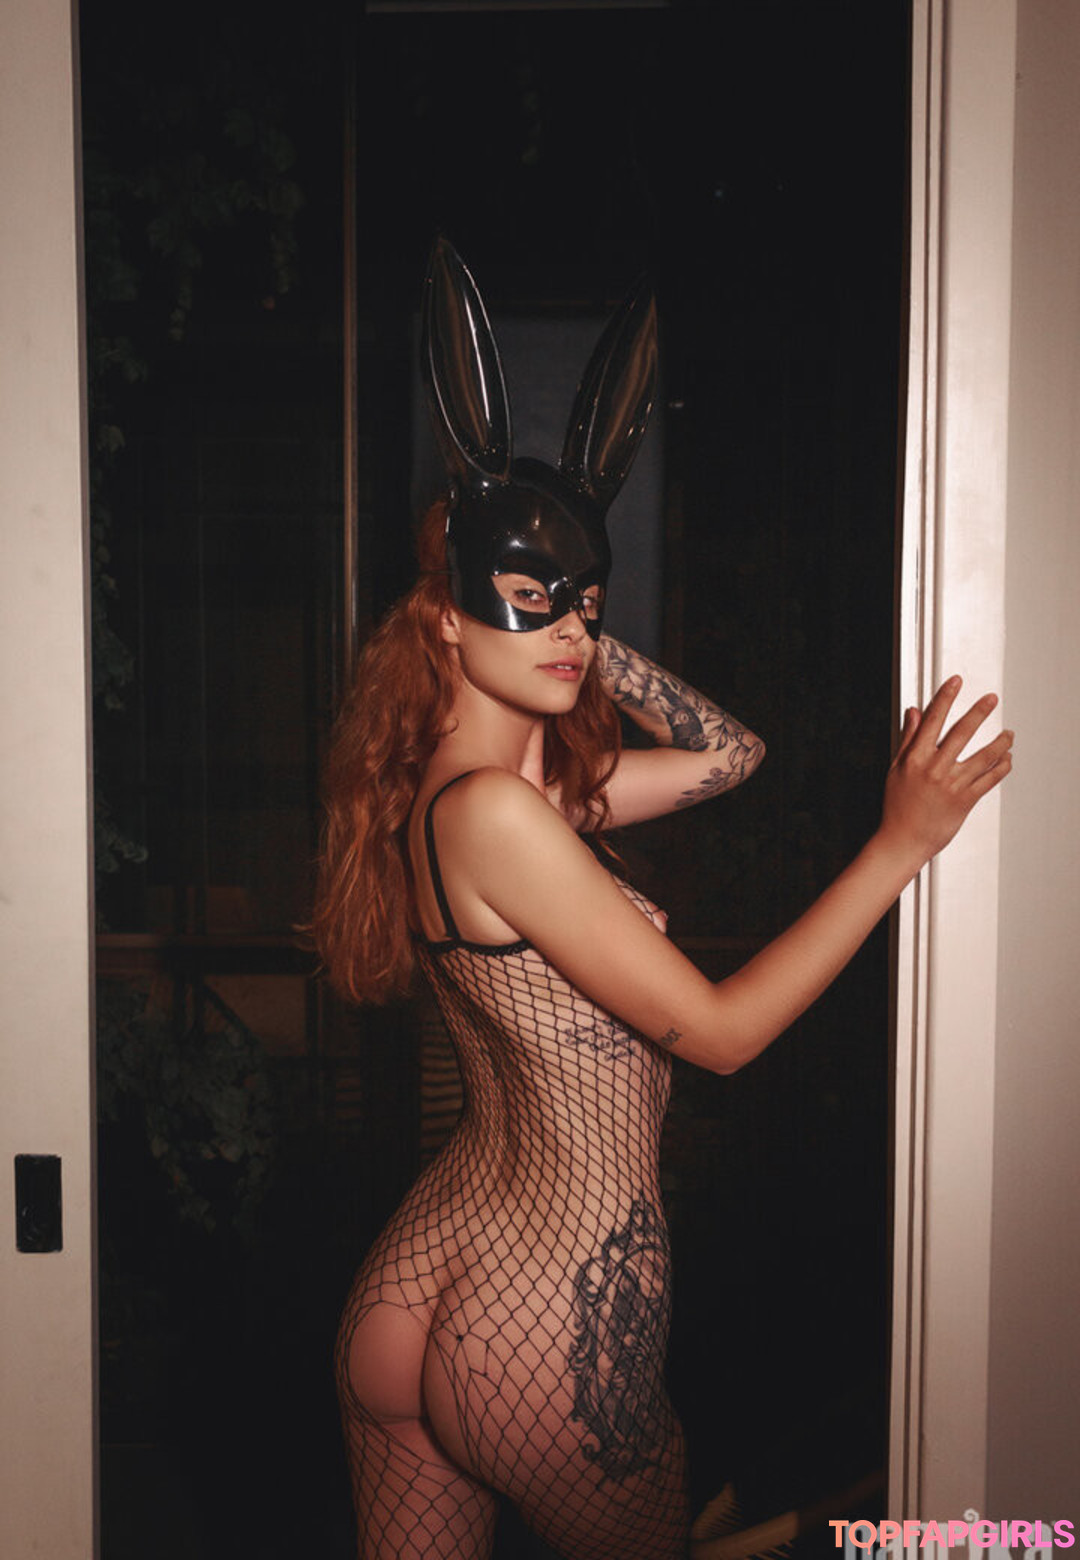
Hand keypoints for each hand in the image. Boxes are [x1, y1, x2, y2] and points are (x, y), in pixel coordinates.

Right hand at [880, 677, 1012, 865]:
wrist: (903, 840)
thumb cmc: (898, 806)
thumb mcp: (896, 769)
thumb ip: (908, 738)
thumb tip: (914, 712)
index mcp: (916, 758)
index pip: (933, 720)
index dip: (945, 698)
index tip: (955, 682)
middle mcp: (935, 769)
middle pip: (962, 733)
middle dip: (979, 712)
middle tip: (991, 699)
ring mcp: (952, 784)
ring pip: (983, 756)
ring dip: (1000, 742)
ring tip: (1009, 733)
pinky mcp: (965, 800)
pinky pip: (990, 780)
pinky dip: (1002, 767)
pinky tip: (1007, 759)